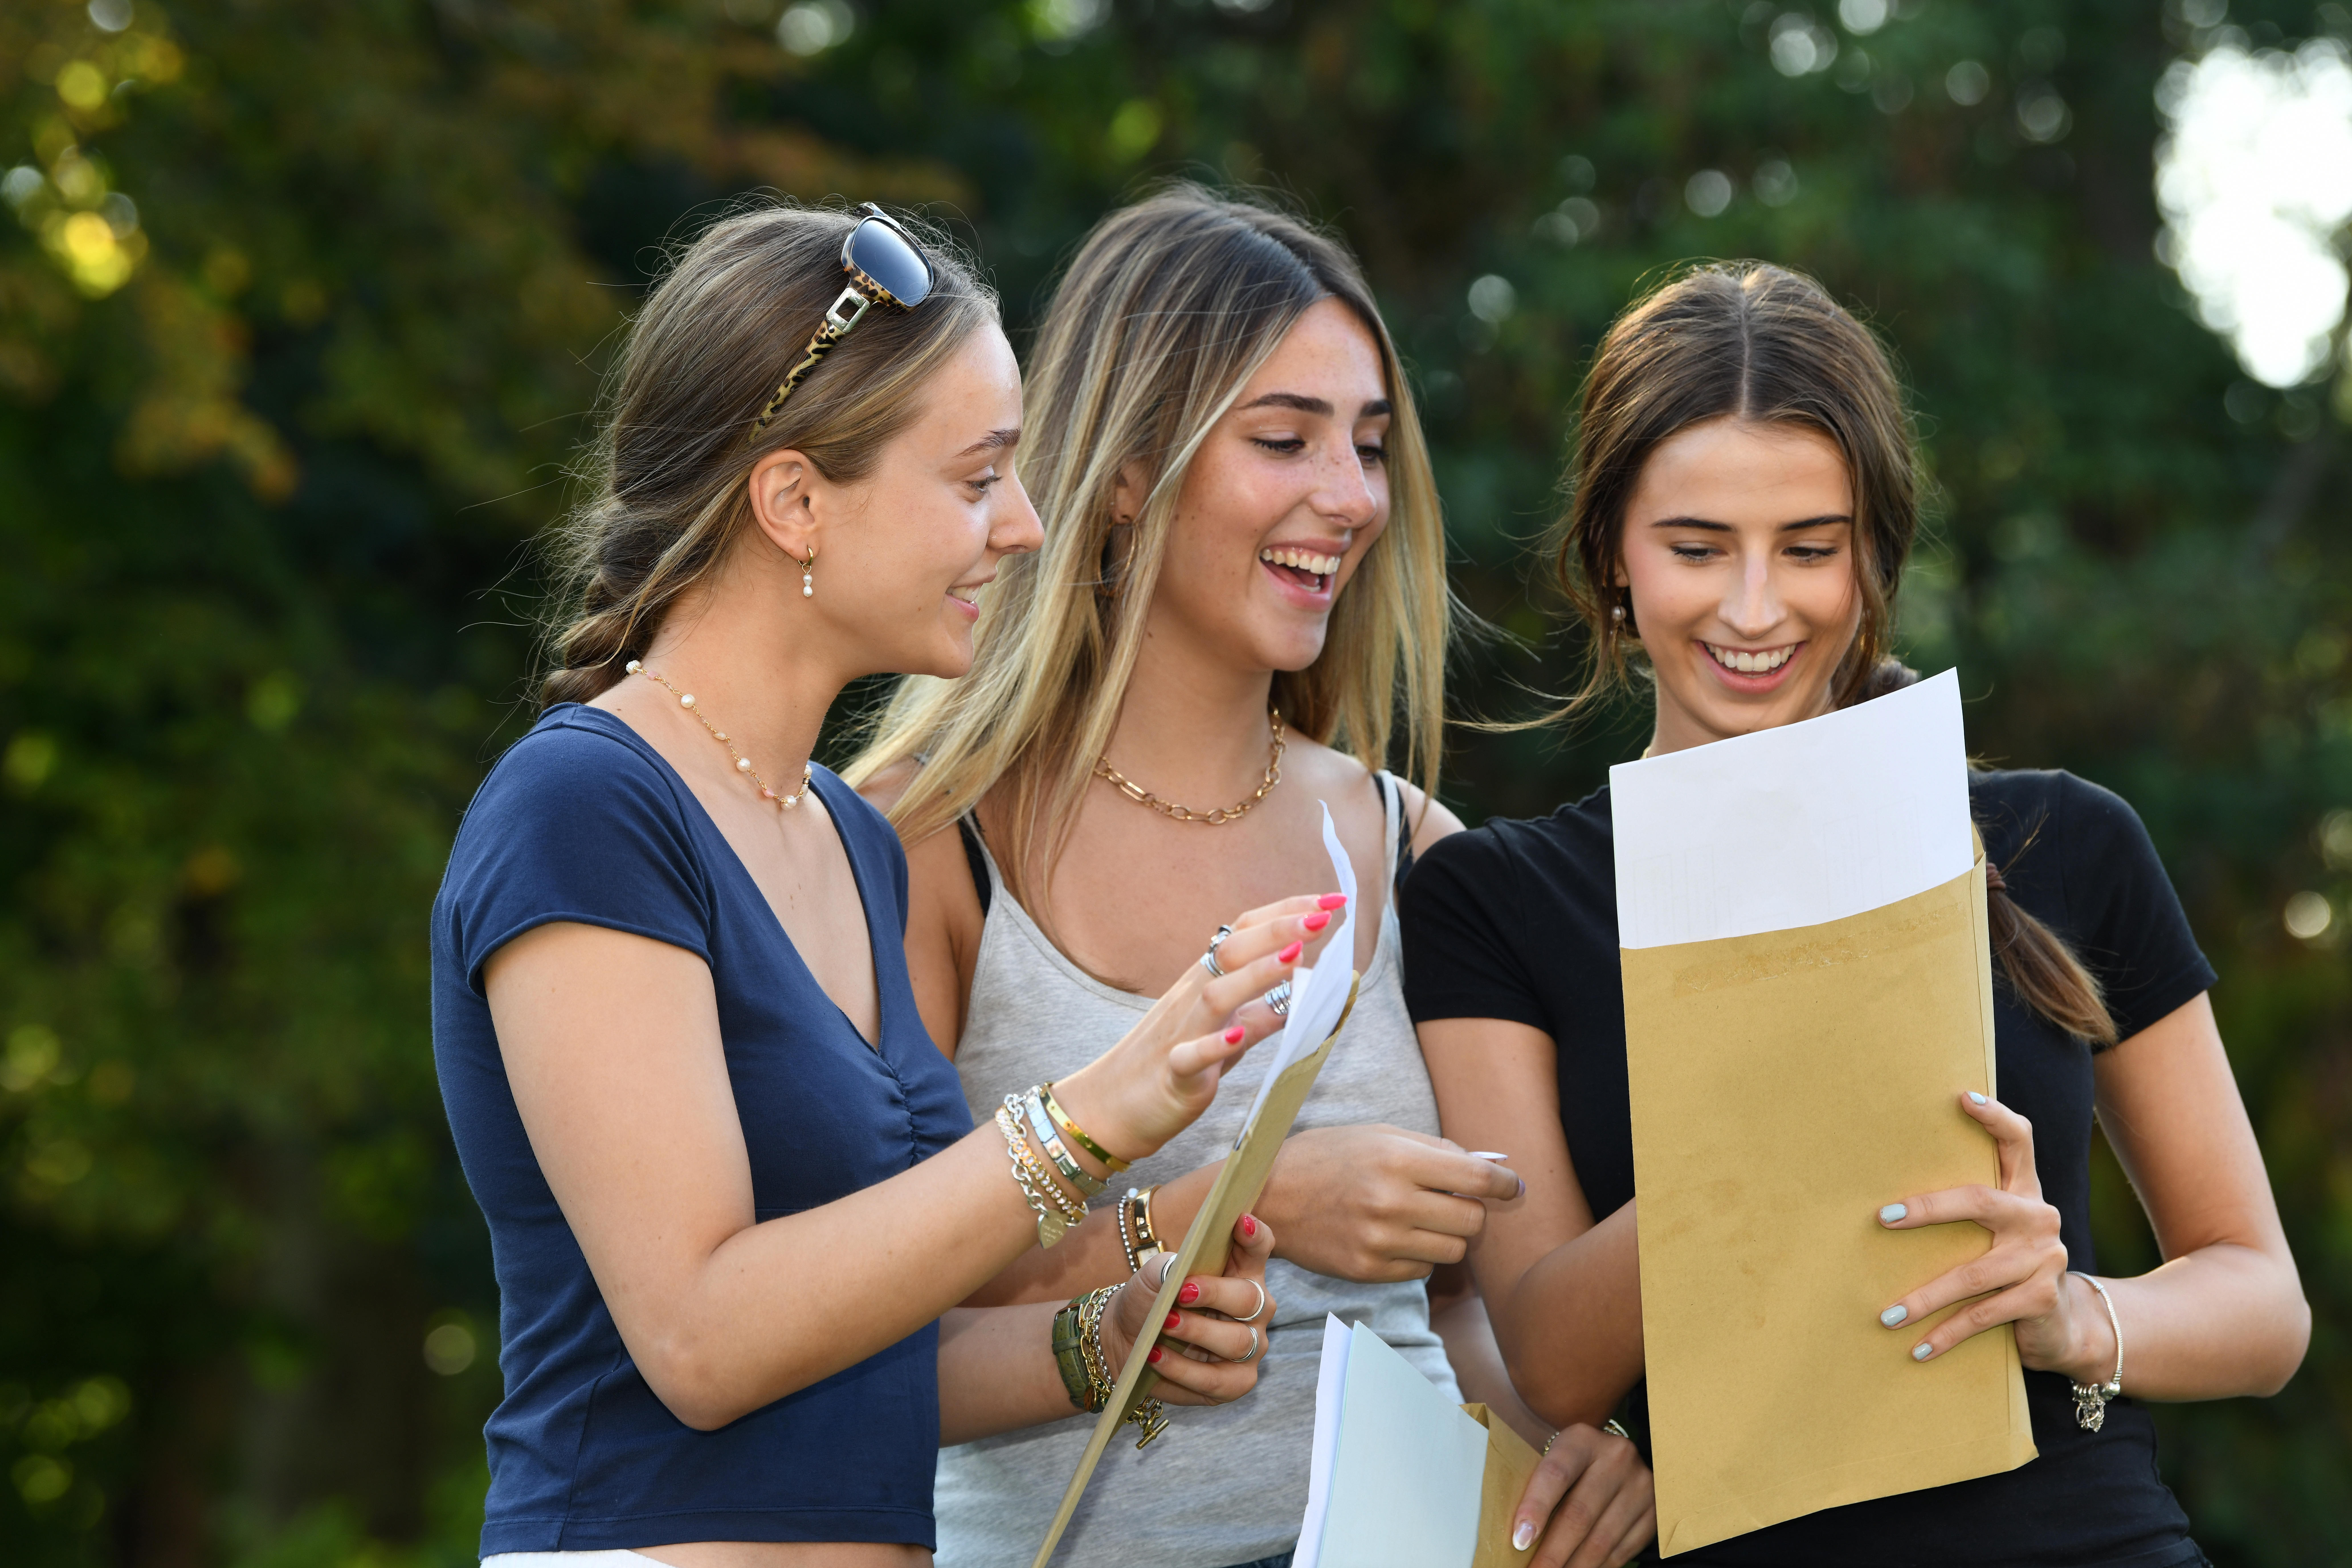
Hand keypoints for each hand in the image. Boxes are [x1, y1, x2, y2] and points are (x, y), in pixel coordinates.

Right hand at [1052, 895, 1342, 1163]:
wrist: (1111, 1107)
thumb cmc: (1172, 1064)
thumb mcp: (1226, 1035)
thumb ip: (1261, 1014)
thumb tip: (1304, 995)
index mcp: (1204, 982)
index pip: (1244, 934)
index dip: (1284, 913)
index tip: (1329, 900)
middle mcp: (1191, 998)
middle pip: (1230, 952)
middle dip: (1277, 930)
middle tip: (1322, 915)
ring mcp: (1180, 1034)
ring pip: (1215, 996)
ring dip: (1255, 975)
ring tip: (1295, 957)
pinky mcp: (1173, 1075)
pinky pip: (1190, 1057)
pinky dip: (1214, 1045)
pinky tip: (1238, 1035)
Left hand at [1099, 1213, 1278, 1406]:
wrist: (1129, 1340)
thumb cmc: (1151, 1300)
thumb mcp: (1151, 1277)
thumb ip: (1167, 1267)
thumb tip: (1176, 1274)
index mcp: (1239, 1271)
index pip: (1258, 1248)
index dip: (1254, 1236)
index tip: (1241, 1221)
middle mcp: (1254, 1308)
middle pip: (1250, 1299)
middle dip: (1215, 1294)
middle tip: (1181, 1292)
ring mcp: (1250, 1346)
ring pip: (1237, 1342)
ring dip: (1196, 1333)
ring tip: (1162, 1327)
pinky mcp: (1236, 1381)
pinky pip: (1217, 1381)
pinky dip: (1183, 1370)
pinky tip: (1156, 1358)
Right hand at [1257, 1126, 1521, 1282]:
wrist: (1265, 1195)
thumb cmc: (1325, 1157)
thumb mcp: (1378, 1135)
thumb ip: (1434, 1149)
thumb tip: (1487, 1167)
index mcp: (1398, 1160)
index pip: (1477, 1178)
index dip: (1505, 1184)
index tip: (1512, 1186)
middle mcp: (1392, 1203)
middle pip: (1472, 1220)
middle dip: (1473, 1209)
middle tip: (1457, 1200)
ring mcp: (1380, 1242)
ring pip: (1453, 1250)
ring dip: (1448, 1235)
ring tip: (1422, 1219)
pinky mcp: (1367, 1271)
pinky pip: (1422, 1271)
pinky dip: (1420, 1255)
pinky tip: (1396, 1237)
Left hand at [1509, 1424, 1653, 1567]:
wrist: (1615, 1455)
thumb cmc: (1572, 1463)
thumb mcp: (1553, 1458)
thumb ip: (1537, 1489)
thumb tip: (1520, 1537)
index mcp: (1582, 1439)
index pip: (1556, 1474)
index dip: (1536, 1509)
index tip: (1520, 1542)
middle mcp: (1616, 1458)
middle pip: (1579, 1514)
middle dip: (1553, 1553)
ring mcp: (1640, 1485)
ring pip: (1602, 1540)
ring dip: (1575, 1566)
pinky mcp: (1654, 1512)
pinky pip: (1623, 1550)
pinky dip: (1598, 1567)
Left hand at [1876, 1092, 2102, 1376]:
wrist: (2067, 1326)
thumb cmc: (2008, 1268)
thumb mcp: (1994, 1232)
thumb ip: (1965, 1209)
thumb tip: (1883, 1200)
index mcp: (2023, 1191)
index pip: (2018, 1141)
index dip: (1995, 1116)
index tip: (1962, 1095)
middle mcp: (2038, 1216)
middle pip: (1979, 1201)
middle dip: (1928, 1210)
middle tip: (1882, 1217)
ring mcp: (2044, 1258)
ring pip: (1972, 1274)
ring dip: (1924, 1298)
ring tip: (1885, 1316)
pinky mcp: (2041, 1298)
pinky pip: (1983, 1314)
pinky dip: (1947, 1333)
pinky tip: (1919, 1349)